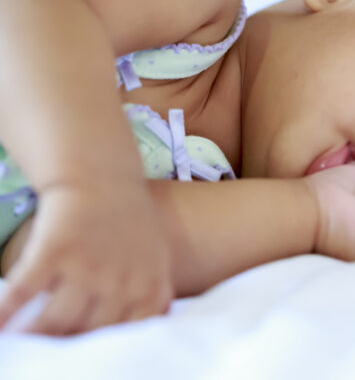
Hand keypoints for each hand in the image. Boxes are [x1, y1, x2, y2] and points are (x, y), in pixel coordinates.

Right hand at [0, 179, 173, 335]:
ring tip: (23, 340)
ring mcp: (88, 266)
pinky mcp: (55, 249)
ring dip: (34, 335)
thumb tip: (150, 330)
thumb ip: (155, 295)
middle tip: (48, 351)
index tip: (85, 357)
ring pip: (55, 321)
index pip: (126, 335)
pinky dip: (5, 313)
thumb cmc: (130, 222)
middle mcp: (121, 281)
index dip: (102, 349)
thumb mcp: (157, 257)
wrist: (102, 177)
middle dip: (64, 344)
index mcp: (148, 287)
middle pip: (86, 333)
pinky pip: (24, 292)